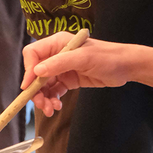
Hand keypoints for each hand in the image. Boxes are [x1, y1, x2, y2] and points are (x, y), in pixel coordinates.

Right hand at [20, 32, 134, 117]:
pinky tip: (57, 106)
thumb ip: (59, 63)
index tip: (29, 87)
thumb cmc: (106, 57)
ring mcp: (62, 68)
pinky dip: (52, 99)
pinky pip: (54, 90)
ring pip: (44, 84)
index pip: (33, 54)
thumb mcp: (83, 58)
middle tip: (42, 105)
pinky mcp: (69, 79)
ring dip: (44, 98)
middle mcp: (57, 55)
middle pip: (36, 72)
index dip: (28, 70)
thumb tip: (37, 71)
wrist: (125, 67)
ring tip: (51, 110)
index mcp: (57, 43)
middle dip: (36, 90)